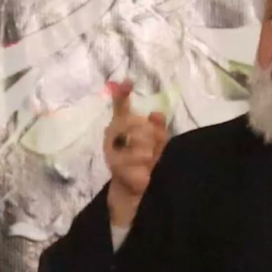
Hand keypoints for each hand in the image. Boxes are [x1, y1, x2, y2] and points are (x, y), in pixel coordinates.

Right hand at [103, 80, 168, 226]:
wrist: (133, 191)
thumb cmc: (145, 163)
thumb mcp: (157, 144)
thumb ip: (158, 128)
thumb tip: (157, 112)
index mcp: (122, 127)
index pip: (120, 108)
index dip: (122, 95)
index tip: (128, 81)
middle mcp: (113, 136)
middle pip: (135, 124)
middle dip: (150, 135)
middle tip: (152, 147)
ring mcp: (113, 151)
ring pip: (138, 143)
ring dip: (149, 152)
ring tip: (148, 161)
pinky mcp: (115, 166)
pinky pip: (136, 161)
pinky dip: (143, 167)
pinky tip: (143, 172)